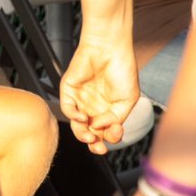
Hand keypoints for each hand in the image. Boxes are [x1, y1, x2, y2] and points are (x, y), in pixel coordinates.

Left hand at [59, 38, 140, 153]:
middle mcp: (94, 107)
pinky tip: (84, 117)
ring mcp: (81, 99)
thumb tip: (101, 128)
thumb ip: (116, 117)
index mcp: (108, 110)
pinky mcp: (69, 90)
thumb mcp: (128, 99)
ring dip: (82, 135)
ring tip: (91, 136)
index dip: (110, 139)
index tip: (116, 134)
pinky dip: (74, 117)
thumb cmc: (122, 70)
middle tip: (99, 147)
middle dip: (94, 144)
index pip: (105, 133)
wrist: (110, 48)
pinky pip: (67, 109)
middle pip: (90, 133)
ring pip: (77, 125)